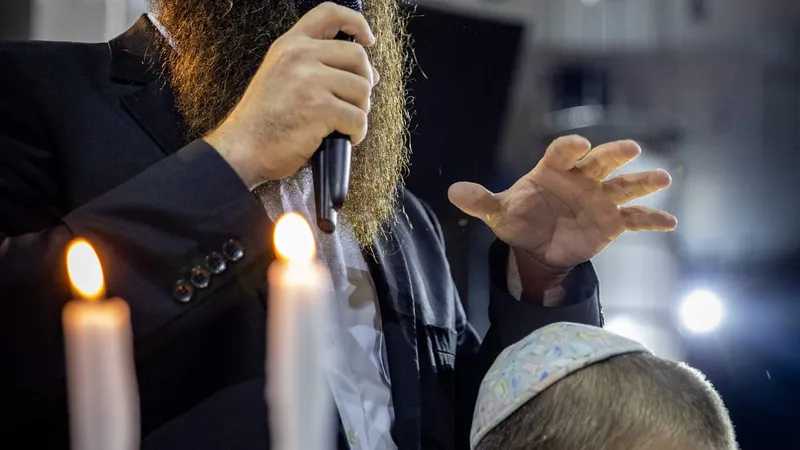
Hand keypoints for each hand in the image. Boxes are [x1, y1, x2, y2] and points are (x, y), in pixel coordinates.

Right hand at [205, 2, 379, 188]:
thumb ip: (320, 67)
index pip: (330, 14)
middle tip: (356, 101)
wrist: (244, 148)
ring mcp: (310, 81)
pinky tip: (346, 136)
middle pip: (357, 56)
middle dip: (364, 82)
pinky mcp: (320, 108)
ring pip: (362, 89)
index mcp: (290, 45)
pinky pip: (358, 118)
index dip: (357, 23)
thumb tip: (370, 73)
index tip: (368, 39)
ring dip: (361, 110)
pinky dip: (357, 132)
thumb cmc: (264, 121)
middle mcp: (299, 56)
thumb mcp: (282, 78)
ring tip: (345, 122)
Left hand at [449, 135, 676, 289]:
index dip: (569, 148)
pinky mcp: (612, 222)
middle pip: (599, 162)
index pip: (561, 153)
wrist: (537, 247)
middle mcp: (580, 179)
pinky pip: (634, 219)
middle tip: (631, 149)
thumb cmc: (519, 220)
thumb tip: (453, 192)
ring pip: (623, 186)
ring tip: (662, 178)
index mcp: (552, 170)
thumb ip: (481, 202)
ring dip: (642, 182)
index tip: (578, 145)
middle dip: (613, 155)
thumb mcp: (498, 213)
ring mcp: (599, 199)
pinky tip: (670, 222)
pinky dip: (651, 220)